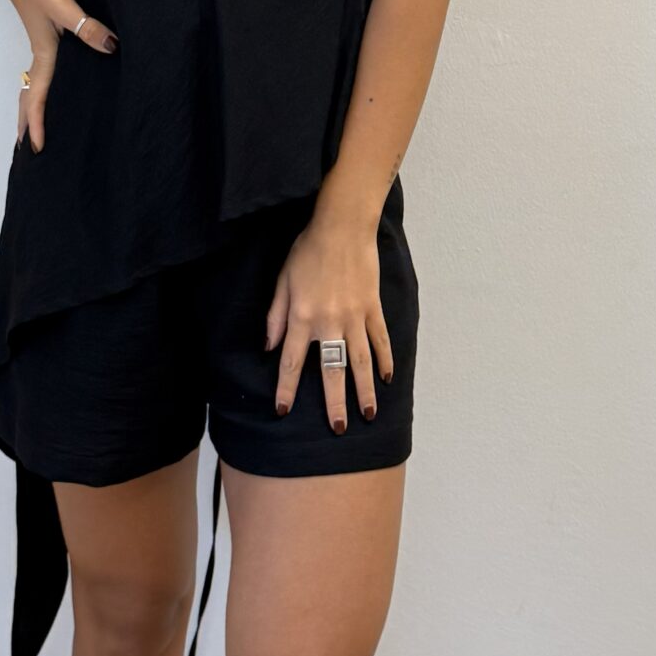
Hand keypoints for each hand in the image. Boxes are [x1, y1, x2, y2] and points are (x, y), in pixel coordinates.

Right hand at [0, 0, 117, 150]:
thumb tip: (110, 48)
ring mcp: (43, 42)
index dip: (37, 124)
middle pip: (31, 95)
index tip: (35, 150)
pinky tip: (59, 79)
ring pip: (36, 83)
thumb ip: (86, 27)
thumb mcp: (63, 5)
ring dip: (35, 104)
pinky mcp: (46, 30)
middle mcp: (42, 53)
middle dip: (28, 122)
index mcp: (45, 54)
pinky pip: (45, 68)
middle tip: (28, 148)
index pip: (37, 97)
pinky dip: (45, 83)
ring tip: (37, 122)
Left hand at [264, 212, 392, 431]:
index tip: (283, 411)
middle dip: (334, 403)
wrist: (342, 227)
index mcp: (302, 317)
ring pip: (361, 362)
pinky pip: (380, 340)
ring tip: (368, 415)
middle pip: (332, 371)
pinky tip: (386, 378)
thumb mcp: (282, 281)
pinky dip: (385, 359)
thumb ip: (276, 316)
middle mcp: (329, 323)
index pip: (292, 362)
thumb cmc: (307, 251)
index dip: (287, 389)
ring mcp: (355, 317)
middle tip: (337, 429)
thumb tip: (269, 346)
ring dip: (365, 390)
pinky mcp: (373, 308)